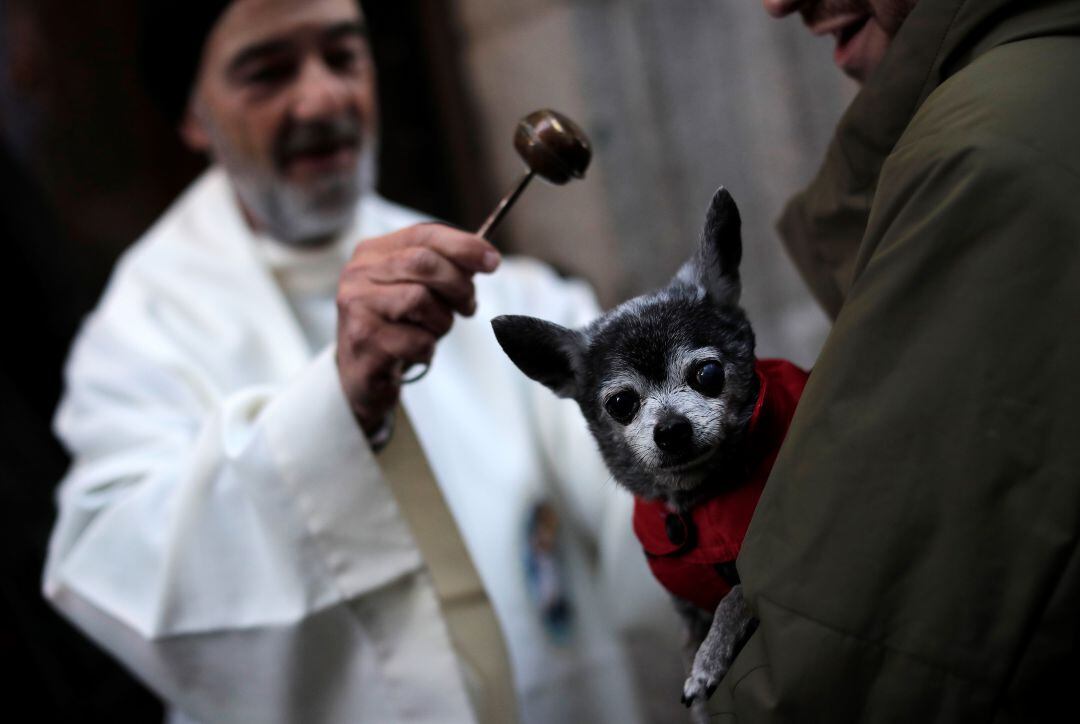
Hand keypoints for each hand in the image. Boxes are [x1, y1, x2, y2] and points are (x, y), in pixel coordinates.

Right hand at [336, 223, 500, 434]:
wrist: (363, 375)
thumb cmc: (398, 327)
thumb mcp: (419, 290)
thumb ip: (445, 270)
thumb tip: (484, 259)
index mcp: (372, 253)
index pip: (423, 234)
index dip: (463, 245)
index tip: (493, 262)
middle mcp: (358, 274)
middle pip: (423, 262)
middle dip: (458, 284)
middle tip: (468, 306)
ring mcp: (356, 307)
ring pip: (420, 299)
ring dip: (442, 321)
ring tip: (434, 332)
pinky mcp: (363, 342)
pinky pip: (417, 340)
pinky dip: (428, 349)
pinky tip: (417, 352)